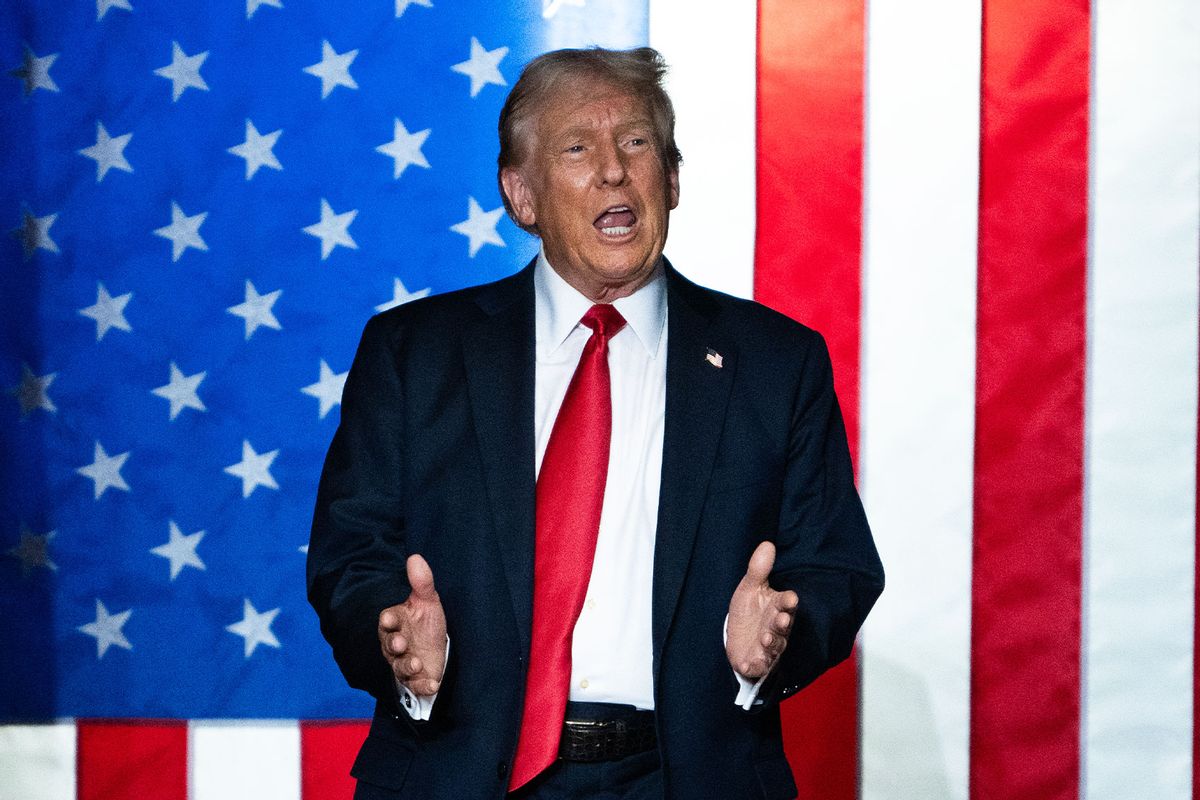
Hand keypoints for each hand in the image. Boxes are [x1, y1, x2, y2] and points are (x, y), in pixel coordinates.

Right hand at [378, 554, 446, 695]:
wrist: (437, 649)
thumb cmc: (426, 623)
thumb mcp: (428, 602)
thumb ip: (422, 583)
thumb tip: (415, 557)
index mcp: (397, 623)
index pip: (388, 620)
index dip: (389, 620)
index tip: (389, 617)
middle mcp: (396, 644)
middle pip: (390, 645)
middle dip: (394, 644)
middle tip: (400, 644)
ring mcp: (405, 663)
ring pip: (400, 667)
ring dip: (407, 666)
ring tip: (416, 664)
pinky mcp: (416, 679)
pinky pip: (416, 685)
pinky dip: (423, 685)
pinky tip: (433, 684)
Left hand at [726, 541, 798, 679]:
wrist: (737, 636)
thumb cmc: (749, 610)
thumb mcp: (750, 587)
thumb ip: (758, 569)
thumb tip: (767, 544)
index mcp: (777, 608)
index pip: (786, 603)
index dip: (788, 602)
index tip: (791, 598)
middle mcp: (776, 628)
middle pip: (783, 626)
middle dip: (782, 624)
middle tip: (781, 620)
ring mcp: (768, 647)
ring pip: (774, 646)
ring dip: (771, 643)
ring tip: (764, 638)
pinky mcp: (757, 661)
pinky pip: (758, 666)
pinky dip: (753, 666)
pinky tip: (747, 664)